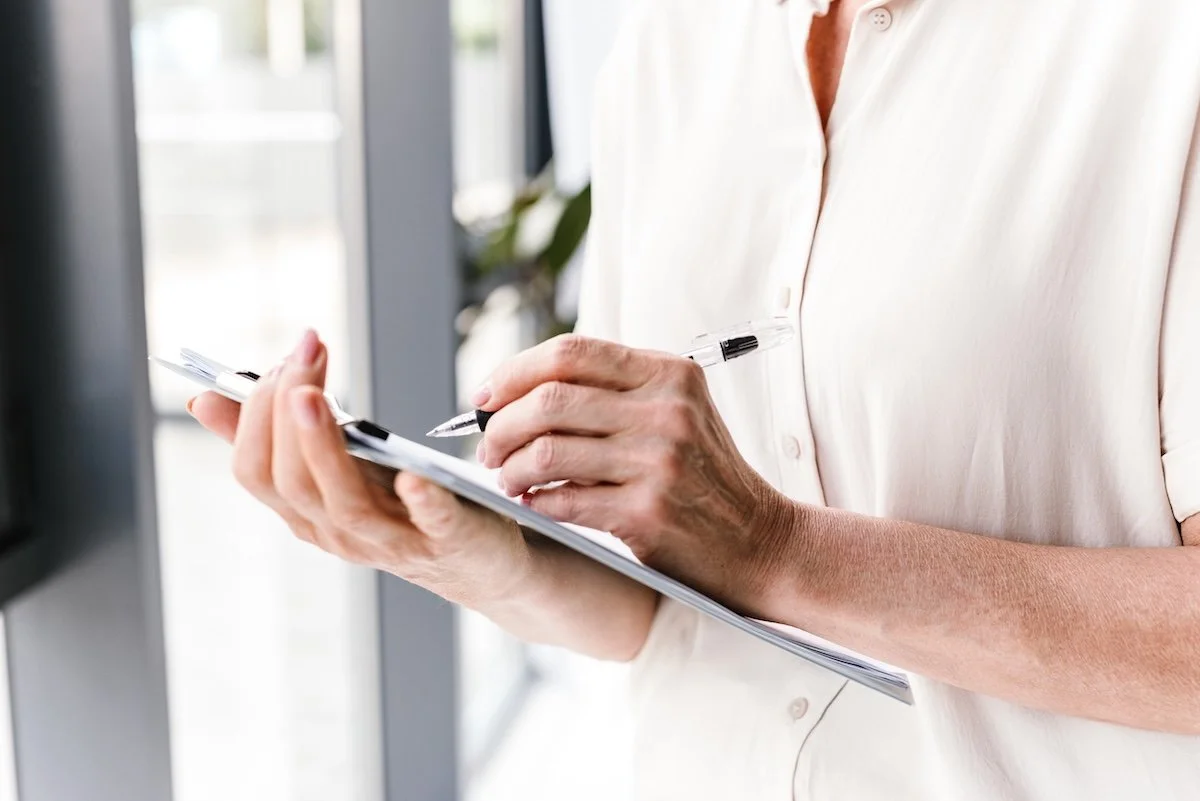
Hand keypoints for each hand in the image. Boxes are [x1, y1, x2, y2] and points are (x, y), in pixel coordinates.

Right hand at [188, 330, 533, 608]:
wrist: (478, 561)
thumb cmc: (402, 507)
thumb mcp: (336, 470)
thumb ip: (277, 440)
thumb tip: (202, 400)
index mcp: (306, 513)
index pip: (255, 471)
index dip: (256, 416)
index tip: (281, 359)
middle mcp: (339, 533)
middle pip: (292, 482)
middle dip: (286, 413)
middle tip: (301, 354)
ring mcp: (392, 542)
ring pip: (342, 505)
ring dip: (322, 448)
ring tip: (313, 397)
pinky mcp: (447, 539)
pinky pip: (429, 523)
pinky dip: (419, 499)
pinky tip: (411, 473)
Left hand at [476, 334, 801, 613]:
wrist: (758, 540)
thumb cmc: (704, 476)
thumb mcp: (676, 412)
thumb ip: (613, 392)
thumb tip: (519, 391)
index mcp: (668, 374)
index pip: (571, 353)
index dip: (515, 370)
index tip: (485, 395)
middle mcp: (666, 411)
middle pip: (549, 399)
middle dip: (500, 424)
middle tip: (487, 446)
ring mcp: (659, 462)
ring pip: (548, 451)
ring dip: (510, 467)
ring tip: (506, 477)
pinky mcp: (648, 512)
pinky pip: (564, 500)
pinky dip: (535, 501)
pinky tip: (533, 502)